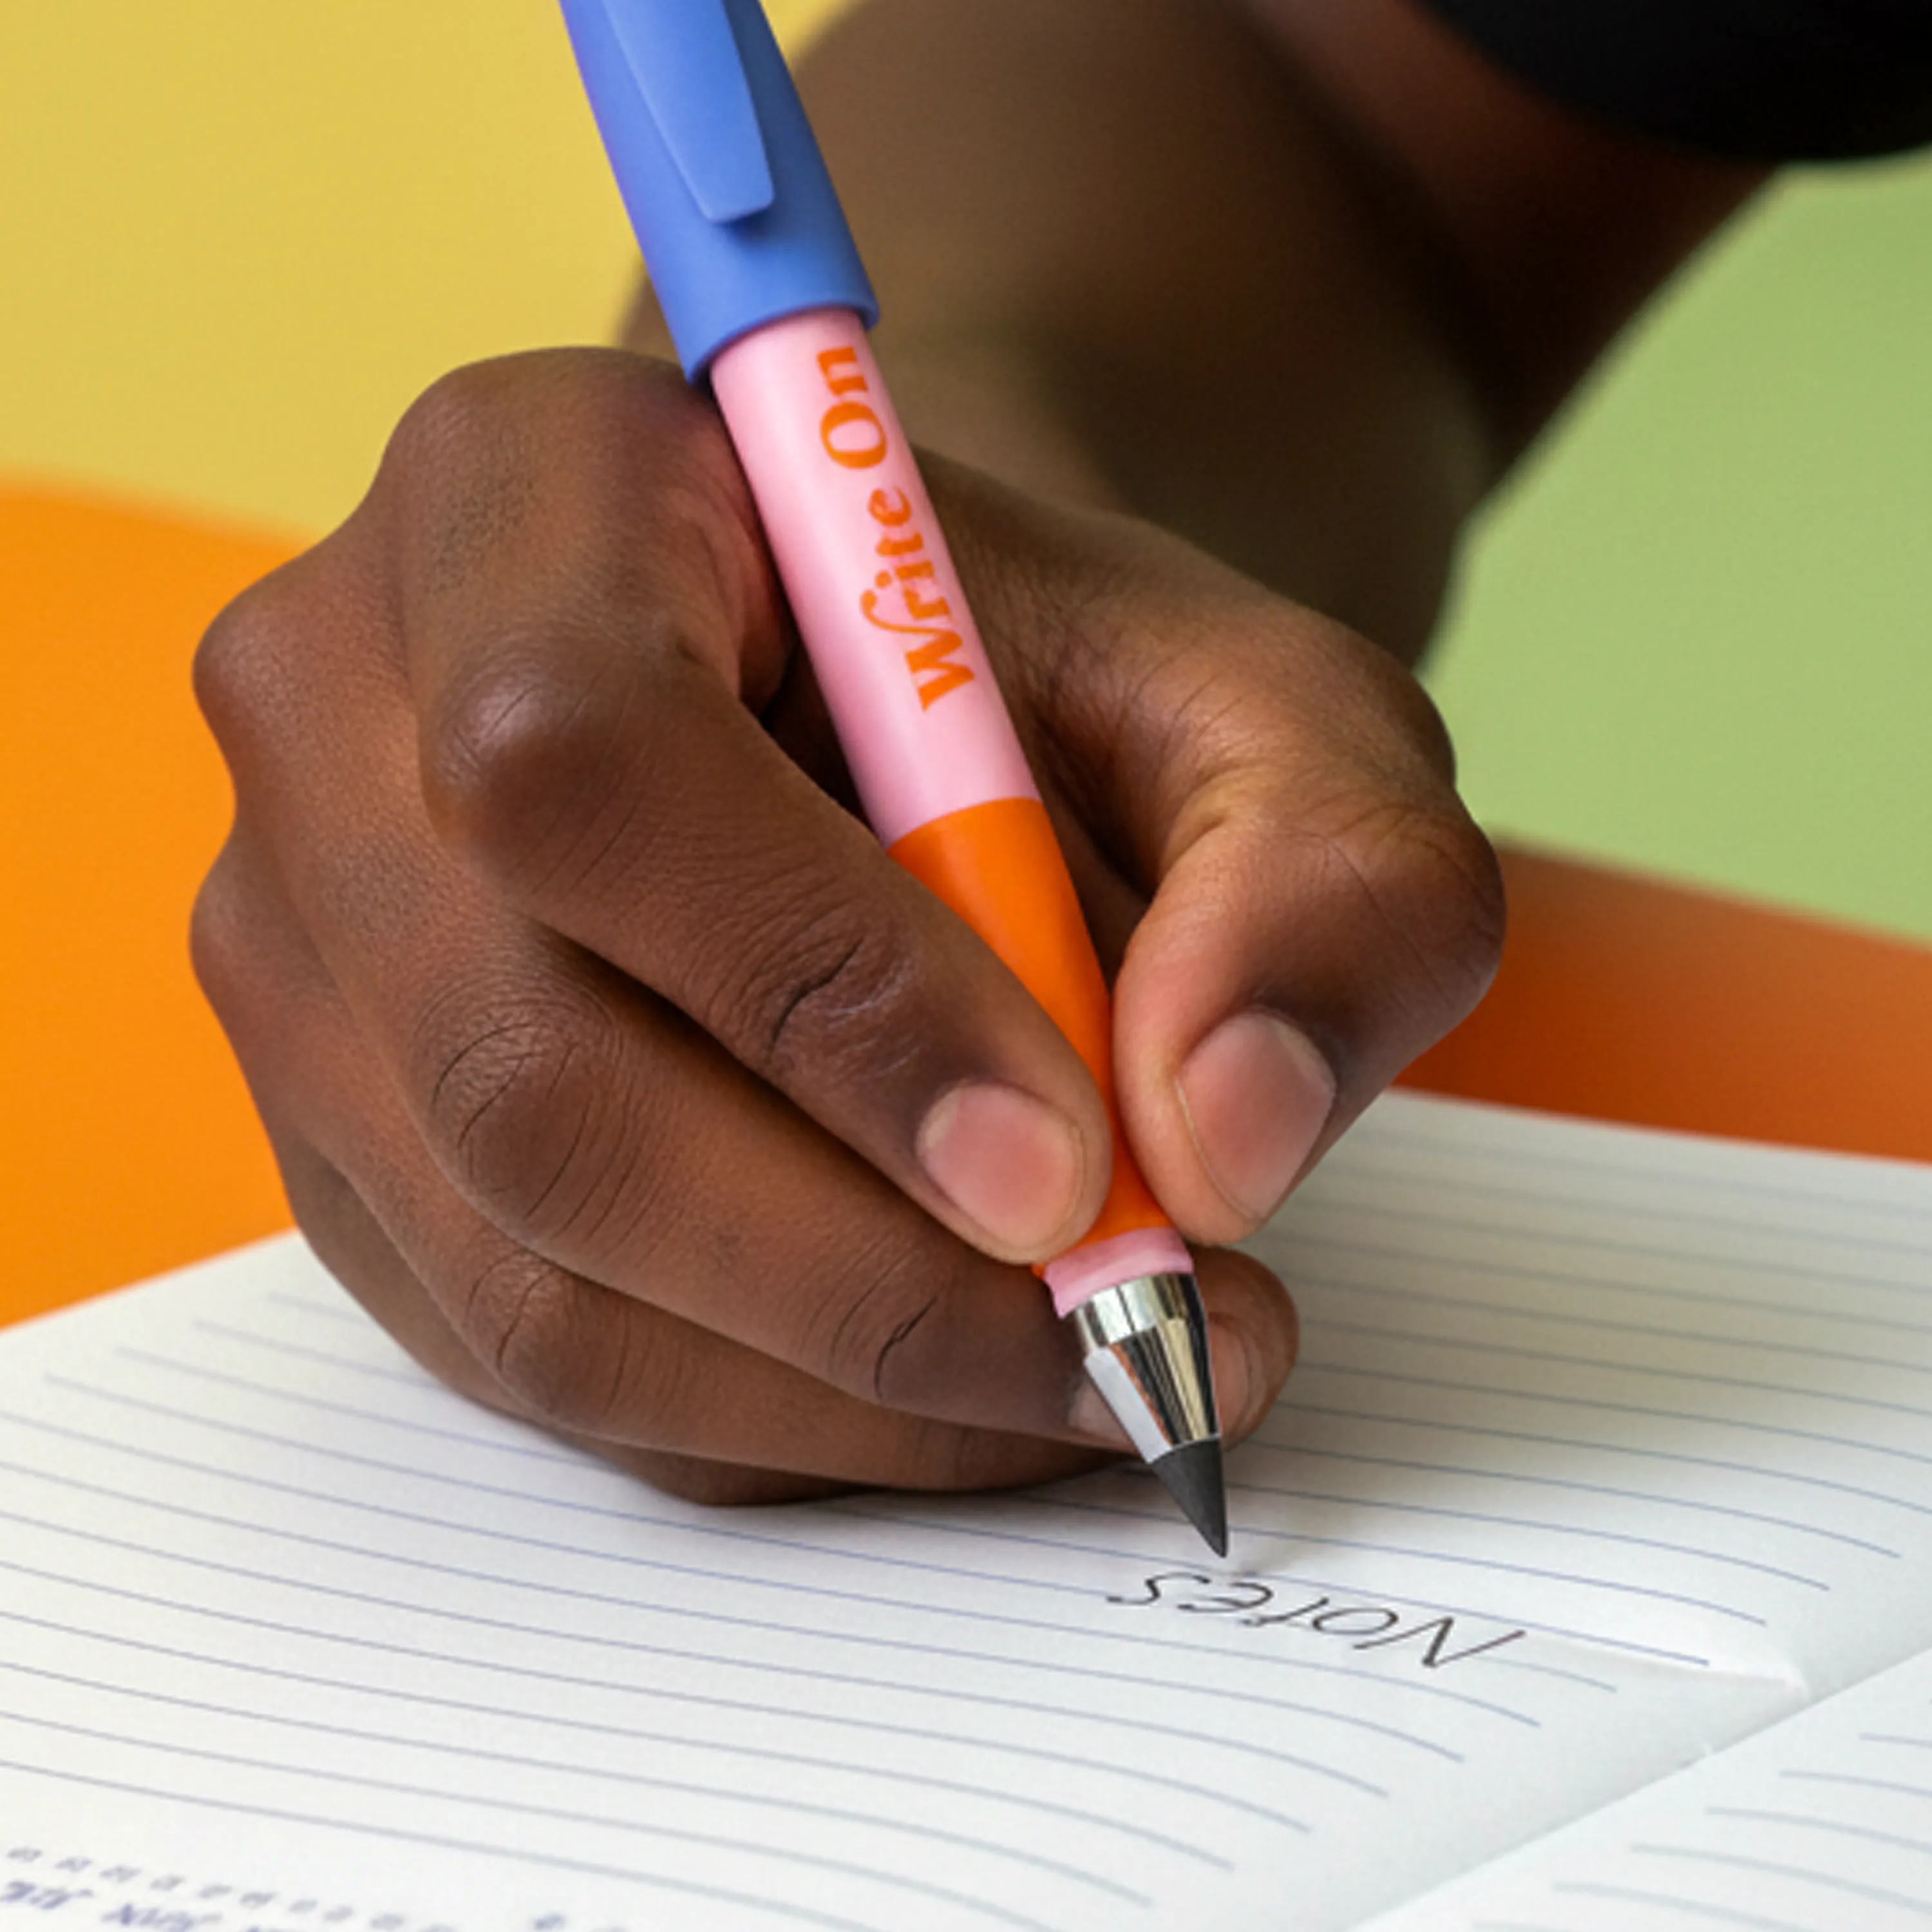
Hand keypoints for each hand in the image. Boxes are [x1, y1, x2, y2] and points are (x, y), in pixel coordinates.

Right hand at [192, 349, 1500, 1502]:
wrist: (881, 706)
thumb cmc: (1048, 685)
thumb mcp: (1272, 710)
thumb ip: (1323, 872)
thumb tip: (1220, 1136)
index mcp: (529, 492)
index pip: (586, 758)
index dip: (823, 991)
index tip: (1068, 1167)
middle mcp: (347, 714)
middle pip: (528, 1076)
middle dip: (865, 1274)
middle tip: (1138, 1332)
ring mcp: (302, 946)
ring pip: (526, 1274)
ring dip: (844, 1384)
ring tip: (1085, 1364)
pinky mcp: (339, 1134)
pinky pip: (527, 1356)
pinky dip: (768, 1415)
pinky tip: (939, 1370)